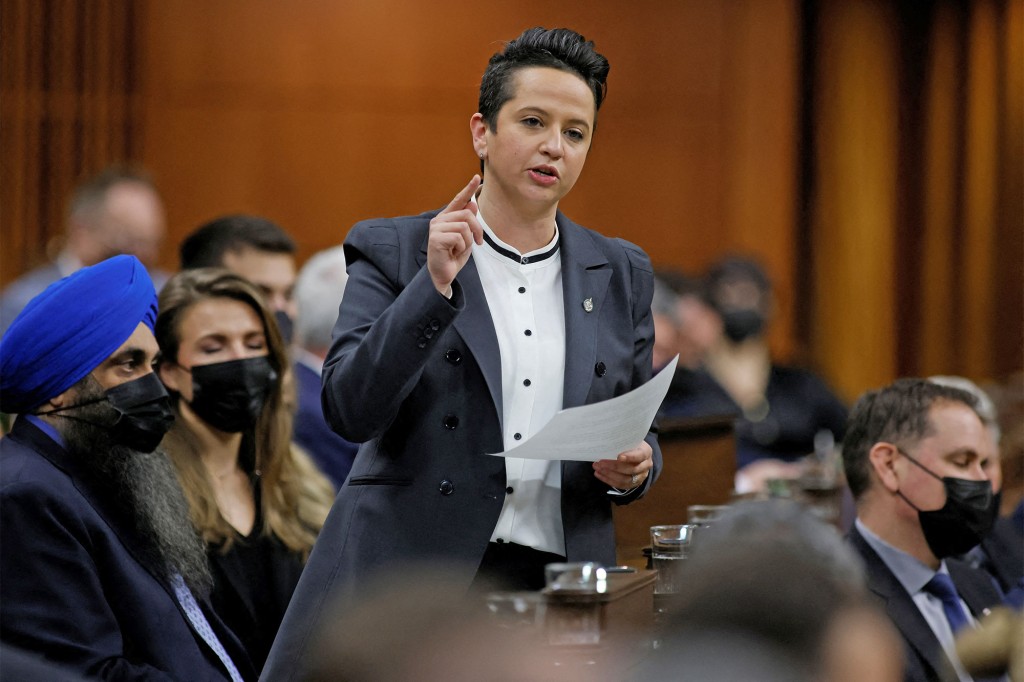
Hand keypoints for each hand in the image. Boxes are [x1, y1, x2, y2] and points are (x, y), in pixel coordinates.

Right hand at [427, 175, 482, 295]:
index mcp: (446, 218)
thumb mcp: (465, 238)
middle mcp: (439, 220)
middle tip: (478, 243)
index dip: (468, 189)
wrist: (443, 275)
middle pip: (466, 215)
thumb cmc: (453, 257)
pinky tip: (453, 252)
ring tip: (459, 249)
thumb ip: (468, 222)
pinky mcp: (435, 238)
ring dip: (468, 241)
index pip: (458, 200)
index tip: (477, 177)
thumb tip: (472, 204)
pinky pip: (458, 237)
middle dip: (477, 230)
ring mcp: (436, 228)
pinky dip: (461, 247)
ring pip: (464, 226)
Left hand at [593, 441, 652, 489]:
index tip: (618, 456)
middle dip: (614, 466)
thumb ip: (621, 442)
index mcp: (646, 452)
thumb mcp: (629, 440)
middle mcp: (646, 465)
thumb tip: (605, 442)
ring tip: (597, 468)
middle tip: (600, 462)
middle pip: (631, 469)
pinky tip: (599, 474)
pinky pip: (621, 485)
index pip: (640, 456)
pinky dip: (608, 480)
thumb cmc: (630, 445)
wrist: (636, 453)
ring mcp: (641, 476)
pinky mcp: (633, 484)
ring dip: (609, 474)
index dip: (630, 457)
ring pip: (625, 479)